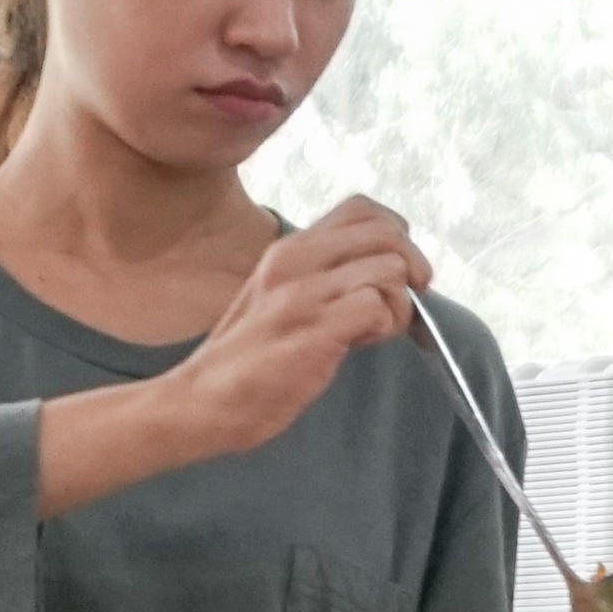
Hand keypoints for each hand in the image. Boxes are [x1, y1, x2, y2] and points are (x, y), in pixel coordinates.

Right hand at [159, 198, 435, 464]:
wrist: (201, 402)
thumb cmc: (248, 357)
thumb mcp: (281, 296)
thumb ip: (324, 275)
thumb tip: (385, 268)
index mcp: (290, 249)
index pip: (363, 209)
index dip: (397, 236)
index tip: (397, 273)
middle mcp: (295, 260)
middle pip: (387, 233)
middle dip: (411, 269)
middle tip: (398, 306)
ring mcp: (302, 294)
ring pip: (389, 270)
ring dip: (396, 306)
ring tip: (368, 332)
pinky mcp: (312, 330)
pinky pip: (376, 307)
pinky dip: (382, 328)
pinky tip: (357, 346)